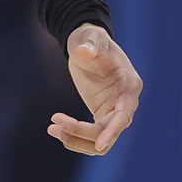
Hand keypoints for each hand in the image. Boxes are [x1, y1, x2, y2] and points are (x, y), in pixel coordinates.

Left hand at [48, 23, 141, 154]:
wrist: (86, 43)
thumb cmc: (91, 38)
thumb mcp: (90, 37)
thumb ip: (90, 44)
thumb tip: (85, 51)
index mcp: (129, 85)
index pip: (124, 114)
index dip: (113, 130)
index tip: (99, 144)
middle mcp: (125, 102)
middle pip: (108, 131)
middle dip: (81, 132)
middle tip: (54, 124)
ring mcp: (114, 110)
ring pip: (100, 140)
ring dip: (76, 140)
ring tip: (52, 129)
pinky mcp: (101, 114)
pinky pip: (91, 135)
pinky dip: (74, 135)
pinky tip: (56, 127)